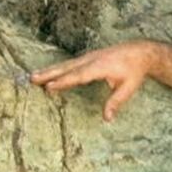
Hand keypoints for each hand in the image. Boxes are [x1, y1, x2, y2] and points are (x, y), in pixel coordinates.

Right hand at [31, 41, 154, 120]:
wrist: (139, 52)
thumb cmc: (134, 71)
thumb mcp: (128, 88)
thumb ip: (116, 102)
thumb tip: (107, 119)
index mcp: (101, 66)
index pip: (79, 75)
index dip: (64, 81)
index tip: (50, 86)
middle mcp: (91, 59)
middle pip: (67, 68)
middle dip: (49, 74)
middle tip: (32, 79)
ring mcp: (88, 57)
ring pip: (65, 64)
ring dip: (49, 70)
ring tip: (33, 77)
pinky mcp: (87, 58)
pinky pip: (69, 64)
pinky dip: (56, 68)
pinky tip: (47, 73)